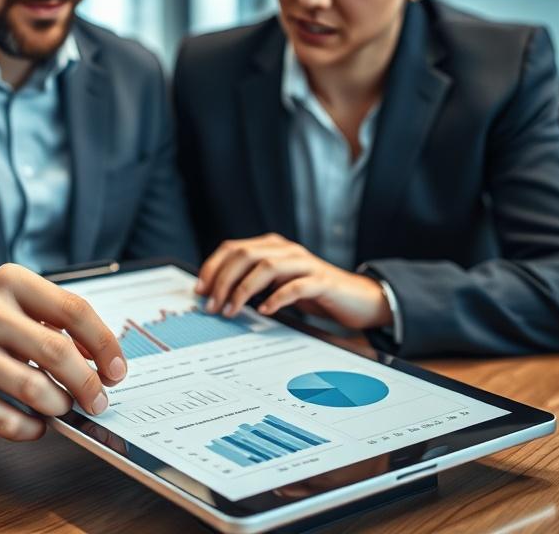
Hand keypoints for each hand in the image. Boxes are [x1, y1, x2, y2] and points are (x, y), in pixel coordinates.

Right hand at [0, 263, 126, 440]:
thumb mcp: (22, 307)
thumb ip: (63, 326)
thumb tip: (105, 362)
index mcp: (11, 282)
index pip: (74, 310)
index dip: (104, 344)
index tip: (117, 370)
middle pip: (58, 350)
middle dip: (87, 383)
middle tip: (98, 400)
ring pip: (34, 388)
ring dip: (60, 405)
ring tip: (64, 407)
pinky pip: (8, 420)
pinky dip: (32, 428)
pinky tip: (36, 423)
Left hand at [196, 234, 392, 329]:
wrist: (358, 299)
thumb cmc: (314, 292)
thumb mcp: (278, 284)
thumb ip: (253, 282)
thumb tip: (216, 294)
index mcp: (273, 246)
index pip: (233, 248)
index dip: (213, 267)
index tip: (199, 290)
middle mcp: (287, 250)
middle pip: (245, 255)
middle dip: (223, 280)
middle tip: (212, 305)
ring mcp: (305, 263)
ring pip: (267, 266)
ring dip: (243, 289)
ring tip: (231, 310)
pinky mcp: (322, 281)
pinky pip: (296, 286)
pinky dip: (277, 297)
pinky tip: (266, 311)